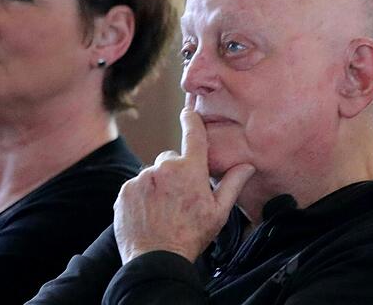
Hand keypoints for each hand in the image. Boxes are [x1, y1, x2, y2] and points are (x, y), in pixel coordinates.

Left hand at [113, 94, 254, 263]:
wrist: (155, 260)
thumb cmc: (191, 237)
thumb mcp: (218, 213)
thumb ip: (232, 184)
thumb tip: (247, 165)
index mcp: (189, 170)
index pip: (192, 133)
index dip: (191, 119)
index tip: (188, 111)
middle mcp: (163, 168)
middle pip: (170, 160)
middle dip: (175, 173)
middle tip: (180, 199)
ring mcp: (141, 179)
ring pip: (152, 175)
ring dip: (157, 186)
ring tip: (163, 211)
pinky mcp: (125, 191)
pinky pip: (136, 186)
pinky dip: (141, 196)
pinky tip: (149, 214)